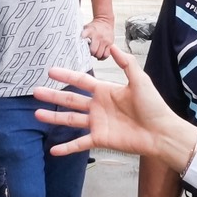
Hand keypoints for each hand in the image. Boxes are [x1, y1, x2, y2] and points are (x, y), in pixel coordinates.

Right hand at [33, 47, 196, 170]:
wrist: (161, 132)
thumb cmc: (153, 106)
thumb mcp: (140, 80)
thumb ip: (126, 63)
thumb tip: (113, 46)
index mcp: (106, 91)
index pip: (81, 81)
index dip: (66, 76)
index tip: (50, 71)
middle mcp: (98, 106)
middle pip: (71, 100)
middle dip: (53, 96)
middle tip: (36, 92)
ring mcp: (98, 124)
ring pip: (70, 120)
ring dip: (54, 117)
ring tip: (37, 113)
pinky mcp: (100, 139)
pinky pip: (80, 143)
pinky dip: (67, 147)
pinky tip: (53, 150)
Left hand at [81, 16, 114, 58]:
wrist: (105, 21)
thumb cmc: (93, 26)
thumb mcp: (86, 28)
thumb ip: (81, 35)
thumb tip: (75, 43)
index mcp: (90, 31)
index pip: (84, 36)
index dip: (81, 43)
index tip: (79, 47)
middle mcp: (98, 36)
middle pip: (93, 51)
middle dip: (90, 53)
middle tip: (89, 52)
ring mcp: (105, 40)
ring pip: (100, 54)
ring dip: (96, 56)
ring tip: (95, 54)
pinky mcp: (110, 43)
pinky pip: (106, 54)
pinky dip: (102, 57)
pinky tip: (100, 55)